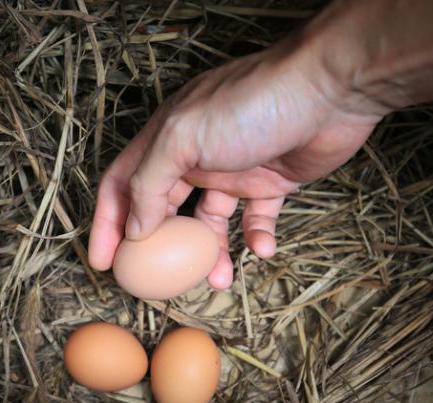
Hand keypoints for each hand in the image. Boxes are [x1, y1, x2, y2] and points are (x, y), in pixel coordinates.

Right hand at [88, 35, 383, 288]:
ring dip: (211, 254)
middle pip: (163, 209)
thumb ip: (150, 182)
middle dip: (158, 249)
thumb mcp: (184, 137)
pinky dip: (255, 238)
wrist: (330, 89)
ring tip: (218, 279)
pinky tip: (262, 249)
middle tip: (158, 283)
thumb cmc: (253, 103)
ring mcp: (233, 170)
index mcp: (166, 140)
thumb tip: (133, 227)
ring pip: (210, 224)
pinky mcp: (270, 182)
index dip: (108, 222)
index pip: (122, 184)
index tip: (102, 261)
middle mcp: (195, 156)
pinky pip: (255, 220)